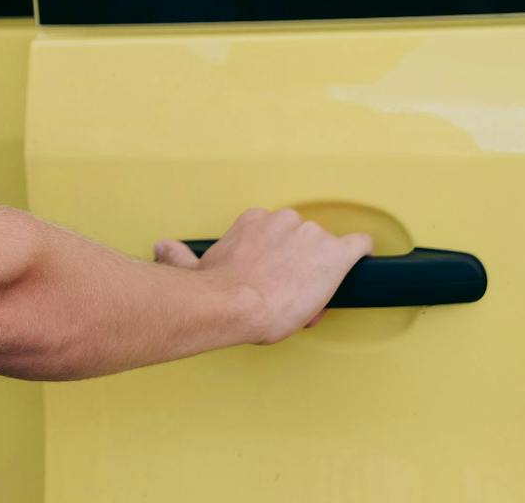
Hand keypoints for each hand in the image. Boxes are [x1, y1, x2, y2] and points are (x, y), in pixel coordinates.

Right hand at [158, 209, 370, 344]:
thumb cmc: (216, 291)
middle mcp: (284, 220)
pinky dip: (361, 253)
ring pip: (326, 250)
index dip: (278, 258)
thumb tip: (162, 248)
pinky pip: (359, 245)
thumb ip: (180, 256)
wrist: (237, 304)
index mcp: (254, 221)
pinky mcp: (335, 255)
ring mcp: (311, 235)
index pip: (276, 233)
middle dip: (299, 264)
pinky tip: (361, 262)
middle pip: (303, 240)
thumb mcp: (191, 268)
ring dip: (320, 271)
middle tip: (288, 293)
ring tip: (308, 299)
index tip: (271, 276)